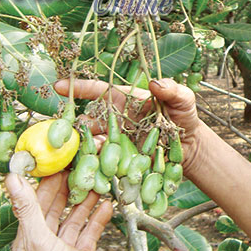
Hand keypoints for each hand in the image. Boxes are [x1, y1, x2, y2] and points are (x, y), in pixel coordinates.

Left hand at [5, 171, 116, 250]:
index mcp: (25, 243)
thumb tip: (11, 178)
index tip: (55, 165)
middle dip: (65, 191)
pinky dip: (96, 221)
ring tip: (96, 185)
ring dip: (83, 204)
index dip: (44, 184)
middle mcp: (41, 248)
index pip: (33, 206)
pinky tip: (106, 208)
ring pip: (72, 222)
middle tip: (78, 170)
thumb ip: (27, 209)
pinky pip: (87, 236)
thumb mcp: (39, 242)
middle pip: (53, 212)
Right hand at [54, 78, 203, 172]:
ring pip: (93, 141)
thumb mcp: (184, 100)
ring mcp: (117, 140)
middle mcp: (116, 119)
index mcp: (125, 100)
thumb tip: (156, 83)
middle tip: (65, 129)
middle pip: (89, 118)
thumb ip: (173, 90)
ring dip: (84, 145)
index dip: (79, 88)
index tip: (59, 87)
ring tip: (83, 150)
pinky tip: (95, 167)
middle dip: (74, 123)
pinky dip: (96, 163)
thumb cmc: (184, 118)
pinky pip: (104, 160)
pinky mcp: (122, 159)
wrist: (190, 148)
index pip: (99, 91)